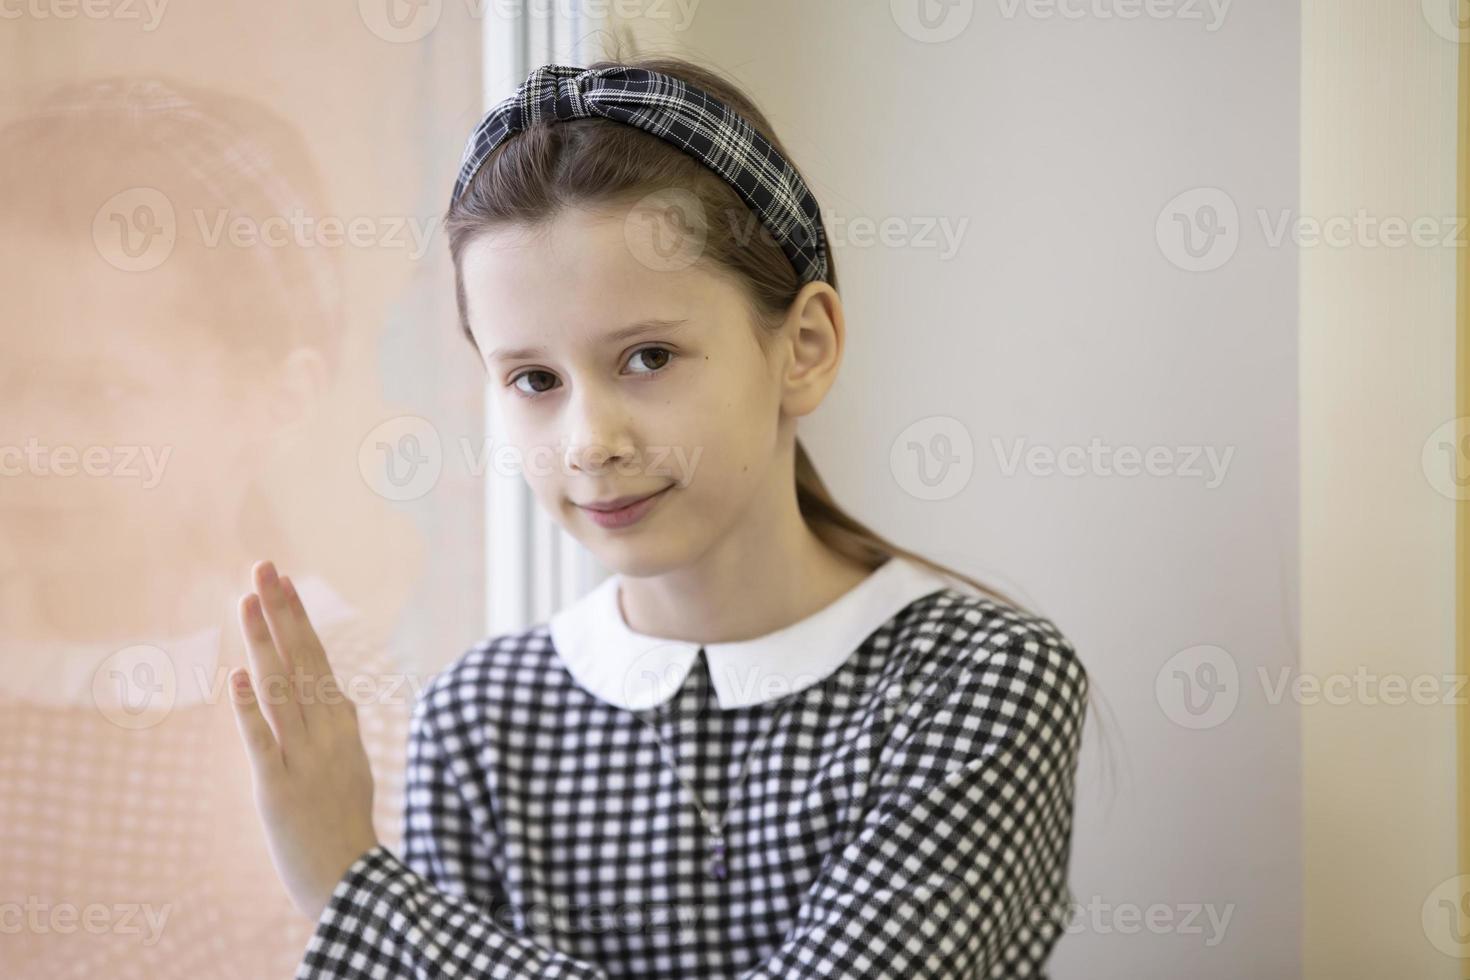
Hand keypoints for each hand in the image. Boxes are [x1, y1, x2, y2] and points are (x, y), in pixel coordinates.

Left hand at [228, 559, 380, 920]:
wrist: (352, 880)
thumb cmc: (345, 824)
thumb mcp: (349, 764)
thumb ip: (336, 725)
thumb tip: (332, 691)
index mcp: (341, 724)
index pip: (316, 659)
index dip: (297, 619)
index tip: (282, 582)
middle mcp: (326, 732)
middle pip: (302, 660)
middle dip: (283, 612)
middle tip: (265, 568)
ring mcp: (304, 758)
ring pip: (281, 689)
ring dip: (263, 643)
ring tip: (246, 602)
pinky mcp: (278, 789)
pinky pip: (262, 742)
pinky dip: (249, 710)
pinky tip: (237, 677)